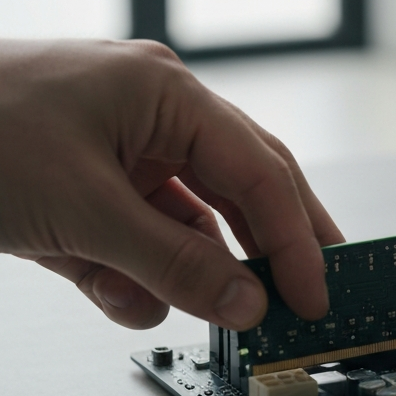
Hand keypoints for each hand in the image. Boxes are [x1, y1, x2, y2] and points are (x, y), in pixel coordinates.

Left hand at [0, 39, 342, 329]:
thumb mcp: (81, 208)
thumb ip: (174, 260)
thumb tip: (245, 302)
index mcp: (166, 94)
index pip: (259, 170)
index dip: (295, 236)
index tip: (315, 292)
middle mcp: (151, 115)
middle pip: (237, 188)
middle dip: (263, 245)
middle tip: (301, 295)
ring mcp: (115, 151)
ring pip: (180, 222)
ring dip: (174, 268)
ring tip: (162, 299)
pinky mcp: (81, 187)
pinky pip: (130, 237)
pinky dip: (123, 274)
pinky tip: (113, 293)